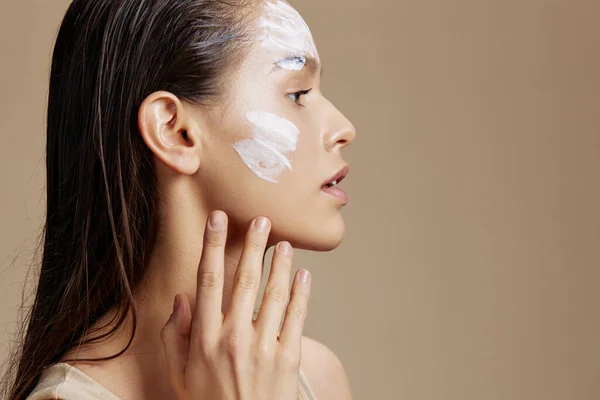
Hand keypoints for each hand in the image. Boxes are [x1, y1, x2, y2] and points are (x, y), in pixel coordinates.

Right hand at [160, 210, 311, 399]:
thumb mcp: (180, 376)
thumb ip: (175, 337)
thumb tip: (181, 300)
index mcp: (205, 338)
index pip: (208, 280)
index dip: (212, 246)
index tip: (218, 220)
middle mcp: (233, 337)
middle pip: (244, 279)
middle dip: (253, 245)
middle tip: (261, 220)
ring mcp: (263, 346)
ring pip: (273, 293)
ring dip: (280, 264)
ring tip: (284, 243)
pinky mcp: (288, 357)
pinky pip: (296, 317)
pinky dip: (301, 293)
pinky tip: (304, 274)